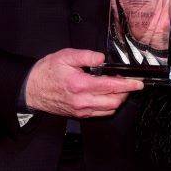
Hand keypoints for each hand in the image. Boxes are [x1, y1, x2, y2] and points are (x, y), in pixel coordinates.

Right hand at [25, 48, 142, 117]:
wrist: (32, 89)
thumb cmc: (47, 71)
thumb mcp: (65, 56)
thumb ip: (86, 56)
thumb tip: (102, 58)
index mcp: (80, 84)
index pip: (111, 86)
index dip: (128, 84)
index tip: (138, 82)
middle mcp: (82, 101)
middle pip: (114, 101)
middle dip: (126, 92)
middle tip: (130, 82)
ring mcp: (81, 110)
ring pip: (109, 109)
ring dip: (119, 100)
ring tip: (120, 88)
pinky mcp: (79, 114)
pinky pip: (100, 113)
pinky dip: (109, 105)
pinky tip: (108, 96)